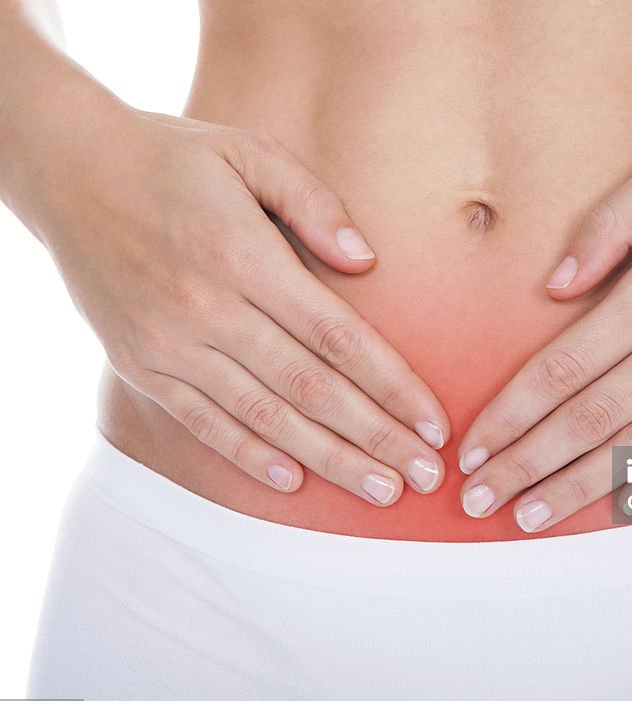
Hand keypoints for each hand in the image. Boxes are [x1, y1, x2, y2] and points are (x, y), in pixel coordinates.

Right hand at [44, 110, 447, 502]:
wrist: (69, 171)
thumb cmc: (174, 159)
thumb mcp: (249, 152)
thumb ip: (313, 202)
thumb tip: (367, 261)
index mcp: (244, 255)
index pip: (338, 337)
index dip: (393, 386)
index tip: (434, 424)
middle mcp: (208, 309)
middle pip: (311, 388)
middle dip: (376, 438)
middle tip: (424, 477)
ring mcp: (170, 344)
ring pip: (264, 416)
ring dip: (328, 460)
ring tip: (380, 490)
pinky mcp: (142, 366)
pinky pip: (203, 422)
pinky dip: (249, 455)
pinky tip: (293, 483)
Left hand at [457, 127, 631, 531]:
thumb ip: (609, 225)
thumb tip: (552, 288)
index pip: (567, 367)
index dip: (514, 413)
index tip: (474, 446)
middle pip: (597, 419)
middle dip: (531, 465)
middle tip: (481, 500)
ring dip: (583, 487)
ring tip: (532, 517)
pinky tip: (620, 509)